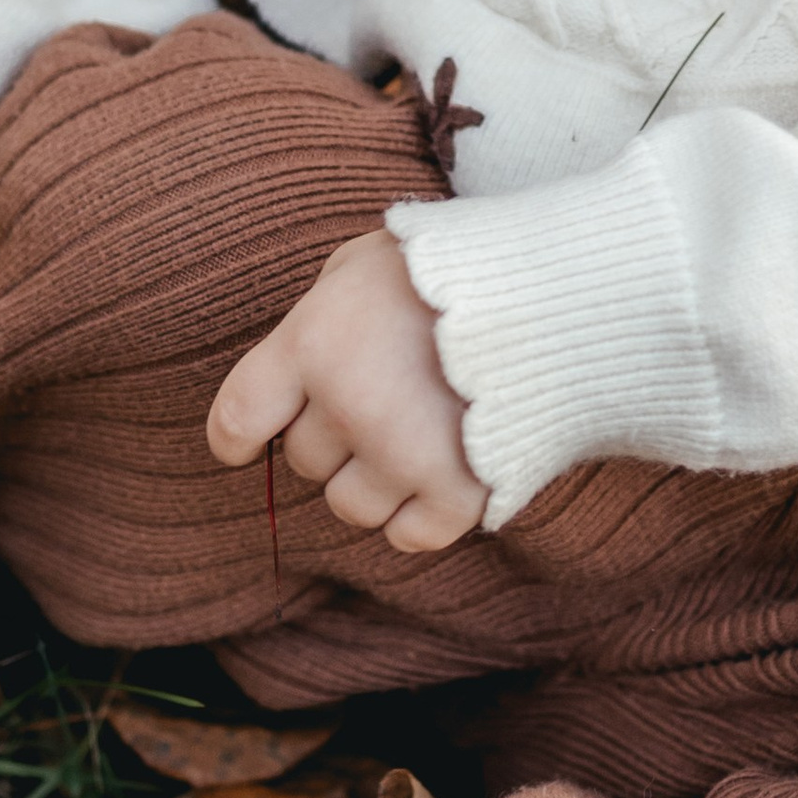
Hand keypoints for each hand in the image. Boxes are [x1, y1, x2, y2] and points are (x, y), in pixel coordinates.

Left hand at [207, 229, 485, 554]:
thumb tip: (294, 365)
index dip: (238, 439)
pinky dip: (420, 515)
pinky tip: (441, 476)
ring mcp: (404, 454)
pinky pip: (410, 536)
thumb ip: (319, 312)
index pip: (238, 419)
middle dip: (334, 434)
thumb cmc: (452, 267)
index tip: (249, 443)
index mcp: (314, 343)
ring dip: (374, 478)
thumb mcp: (365, 261)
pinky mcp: (459, 491)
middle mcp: (350, 406)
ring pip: (350, 506)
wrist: (559, 287)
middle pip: (306, 461)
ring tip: (416, 433)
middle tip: (384, 396)